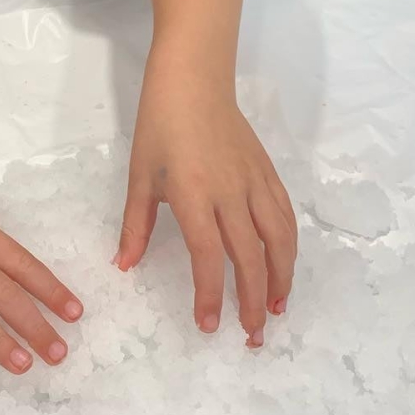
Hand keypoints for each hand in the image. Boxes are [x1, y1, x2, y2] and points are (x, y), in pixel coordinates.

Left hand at [114, 50, 297, 346]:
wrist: (194, 78)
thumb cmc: (160, 124)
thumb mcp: (140, 174)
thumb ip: (135, 224)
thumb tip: (125, 266)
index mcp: (193, 193)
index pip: (208, 256)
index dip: (211, 294)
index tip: (209, 325)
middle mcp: (230, 191)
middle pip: (250, 256)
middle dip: (251, 301)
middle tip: (250, 335)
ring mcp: (253, 180)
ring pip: (278, 239)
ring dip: (280, 278)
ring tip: (275, 309)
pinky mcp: (267, 170)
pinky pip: (284, 215)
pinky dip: (288, 245)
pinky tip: (283, 264)